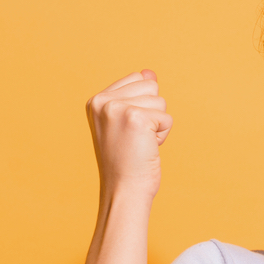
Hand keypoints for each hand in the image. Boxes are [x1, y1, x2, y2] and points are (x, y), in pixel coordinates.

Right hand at [85, 69, 172, 200]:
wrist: (123, 191)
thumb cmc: (127, 161)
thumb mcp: (128, 123)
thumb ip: (137, 95)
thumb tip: (150, 72)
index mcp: (96, 100)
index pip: (138, 79)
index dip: (142, 106)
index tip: (128, 131)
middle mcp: (103, 101)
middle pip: (151, 86)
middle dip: (152, 114)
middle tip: (135, 139)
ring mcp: (117, 108)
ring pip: (160, 101)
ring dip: (157, 126)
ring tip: (140, 144)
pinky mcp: (135, 118)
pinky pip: (166, 118)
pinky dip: (162, 136)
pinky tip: (146, 149)